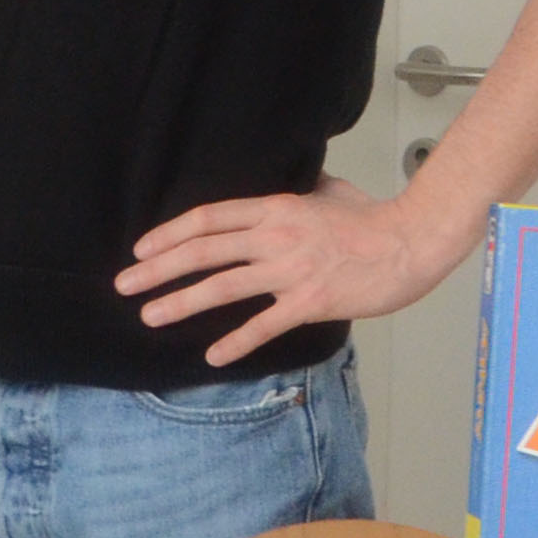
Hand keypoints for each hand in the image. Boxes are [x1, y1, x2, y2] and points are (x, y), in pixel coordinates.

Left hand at [117, 176, 468, 367]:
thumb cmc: (375, 218)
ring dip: (180, 302)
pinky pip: (265, 324)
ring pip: (222, 287)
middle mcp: (275, 237)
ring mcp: (291, 270)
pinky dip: (237, 342)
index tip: (141, 250)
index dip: (169, 235)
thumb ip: (302, 190)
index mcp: (275, 209)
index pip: (208, 219)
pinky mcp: (311, 300)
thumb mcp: (330, 192)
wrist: (413, 241)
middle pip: (202, 252)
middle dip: (156, 270)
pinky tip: (213, 356)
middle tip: (123, 284)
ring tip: (148, 315)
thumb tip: (293, 182)